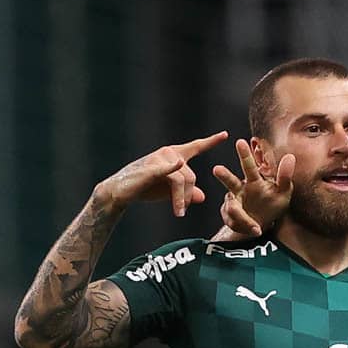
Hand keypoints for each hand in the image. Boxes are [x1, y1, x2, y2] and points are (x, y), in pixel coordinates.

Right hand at [94, 132, 228, 215]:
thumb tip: (202, 197)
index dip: (211, 141)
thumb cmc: (146, 188)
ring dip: (181, 199)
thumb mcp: (170, 191)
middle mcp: (169, 153)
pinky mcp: (151, 168)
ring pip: (183, 180)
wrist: (121, 192)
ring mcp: (159, 159)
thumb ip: (187, 192)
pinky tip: (178, 164)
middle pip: (191, 177)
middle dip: (188, 196)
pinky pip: (168, 171)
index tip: (225, 134)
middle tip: (183, 210)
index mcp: (175, 155)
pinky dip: (172, 168)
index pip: (196, 147)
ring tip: (179, 213)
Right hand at [212, 139, 293, 235]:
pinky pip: (236, 221)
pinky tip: (256, 229)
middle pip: (231, 182)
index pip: (250, 166)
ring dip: (231, 208)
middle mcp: (240, 190)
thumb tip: (290, 156)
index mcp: (254, 181)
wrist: (262, 224)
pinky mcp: (231, 217)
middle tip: (217, 169)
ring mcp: (234, 204)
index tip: (240, 142)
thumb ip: (285, 176)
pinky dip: (247, 225)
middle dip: (224, 176)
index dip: (245, 155)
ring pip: (230, 205)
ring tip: (233, 210)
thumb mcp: (284, 191)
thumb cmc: (273, 203)